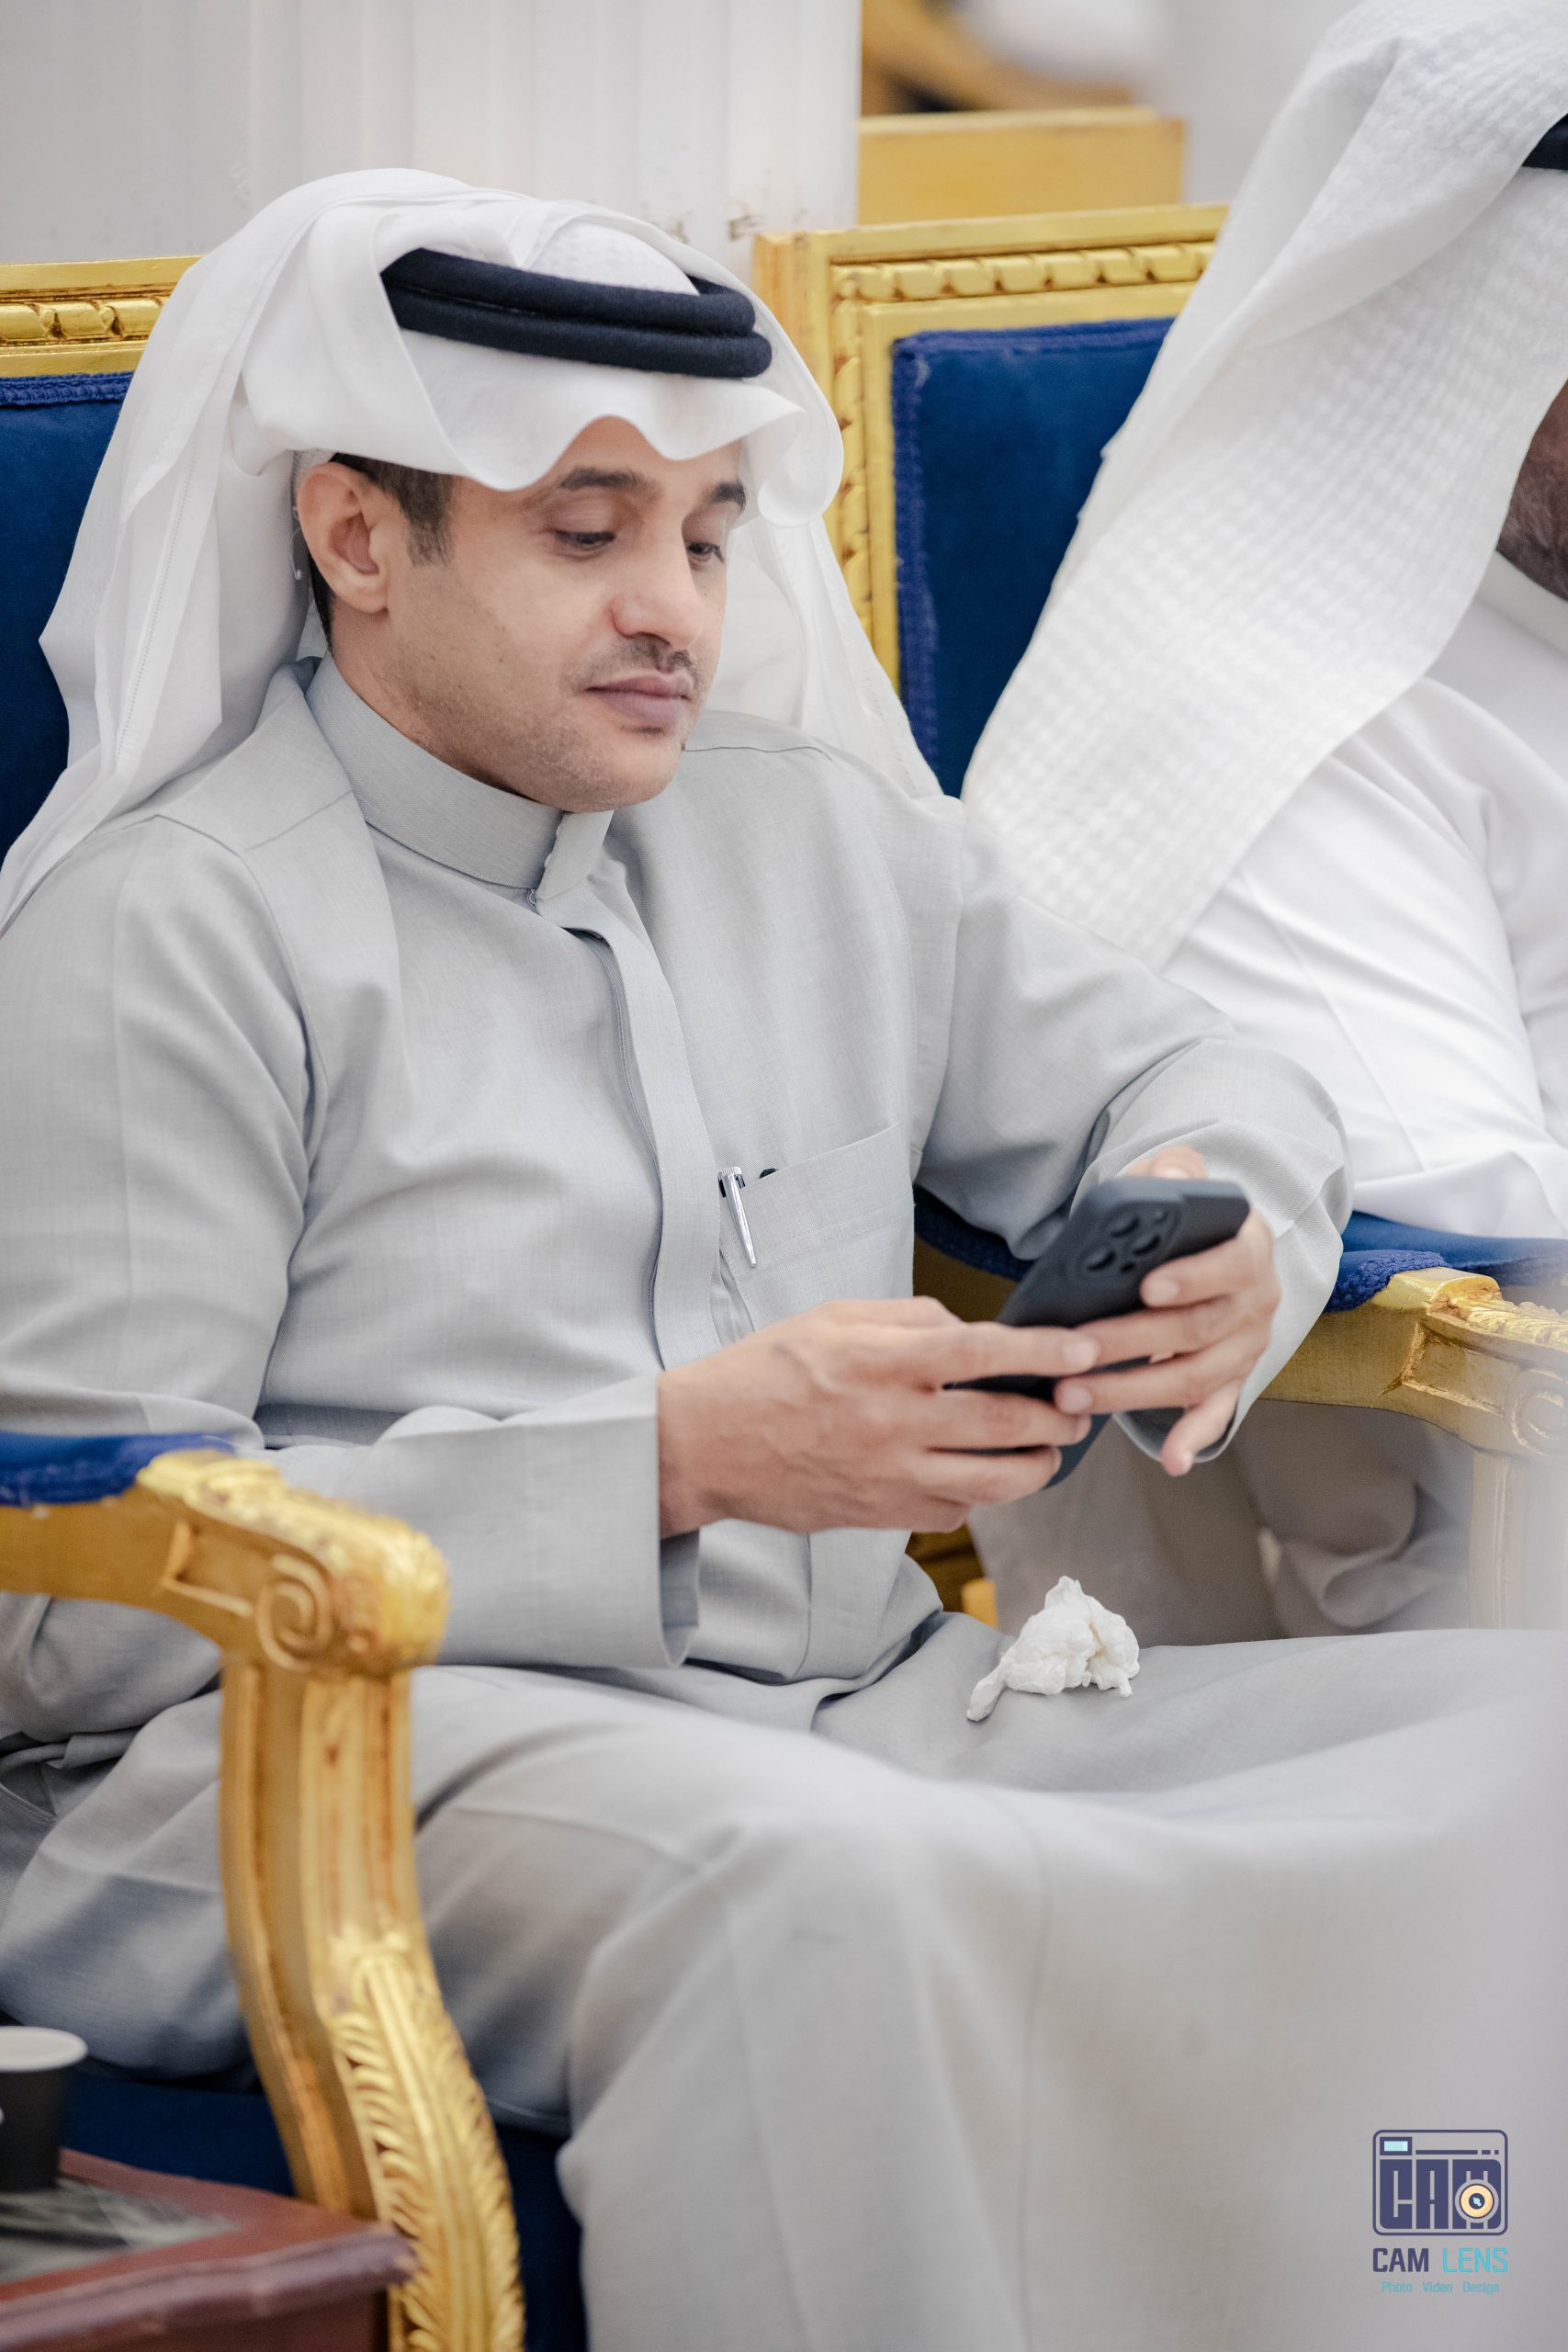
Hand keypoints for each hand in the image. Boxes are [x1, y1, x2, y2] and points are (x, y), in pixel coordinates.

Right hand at [657, 1296, 1097, 1538]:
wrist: (707, 1446)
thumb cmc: (766, 1372)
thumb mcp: (833, 1318)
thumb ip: (908, 1318)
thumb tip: (971, 1331)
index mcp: (879, 1362)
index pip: (980, 1353)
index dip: (1043, 1351)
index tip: (1084, 1349)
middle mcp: (891, 1423)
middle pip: (1004, 1424)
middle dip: (1057, 1416)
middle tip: (1078, 1405)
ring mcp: (890, 1477)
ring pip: (995, 1482)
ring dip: (1037, 1464)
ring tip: (1046, 1448)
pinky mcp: (883, 1516)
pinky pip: (956, 1511)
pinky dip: (980, 1493)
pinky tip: (979, 1473)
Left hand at [1049, 1145, 1279, 1476]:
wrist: (1214, 1248)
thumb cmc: (1186, 1217)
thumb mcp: (1180, 1180)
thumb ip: (1176, 1172)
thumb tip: (1174, 1177)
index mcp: (1249, 1250)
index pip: (1230, 1265)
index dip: (1192, 1277)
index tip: (1146, 1286)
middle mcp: (1257, 1303)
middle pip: (1197, 1330)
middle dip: (1131, 1342)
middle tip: (1074, 1350)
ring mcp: (1245, 1347)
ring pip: (1193, 1377)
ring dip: (1133, 1391)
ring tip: (1073, 1394)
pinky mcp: (1230, 1380)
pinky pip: (1215, 1414)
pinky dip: (1194, 1439)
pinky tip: (1170, 1460)